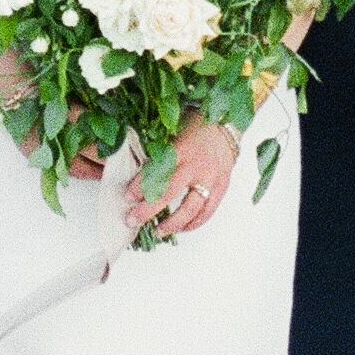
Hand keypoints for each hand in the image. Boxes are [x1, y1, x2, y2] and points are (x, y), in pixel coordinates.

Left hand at [126, 117, 236, 244]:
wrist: (226, 124)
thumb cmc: (196, 126)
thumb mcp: (173, 132)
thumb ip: (159, 153)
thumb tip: (135, 173)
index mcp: (181, 149)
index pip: (156, 172)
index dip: (140, 186)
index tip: (127, 196)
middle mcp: (196, 166)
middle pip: (169, 193)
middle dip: (148, 210)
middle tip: (132, 220)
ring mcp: (211, 179)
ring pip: (190, 208)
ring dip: (172, 223)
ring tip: (157, 230)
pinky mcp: (222, 187)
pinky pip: (207, 211)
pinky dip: (194, 223)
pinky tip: (182, 228)